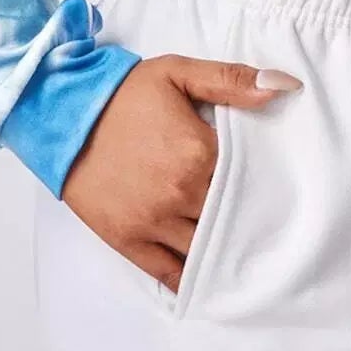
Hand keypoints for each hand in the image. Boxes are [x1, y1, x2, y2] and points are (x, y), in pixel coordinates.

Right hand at [61, 54, 301, 291]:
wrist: (64, 114)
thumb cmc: (126, 93)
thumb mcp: (179, 72)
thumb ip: (233, 80)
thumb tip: (286, 88)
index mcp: (198, 153)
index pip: (251, 177)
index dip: (266, 179)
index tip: (279, 181)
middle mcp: (180, 194)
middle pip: (233, 216)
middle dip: (250, 215)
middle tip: (269, 218)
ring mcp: (154, 223)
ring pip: (207, 249)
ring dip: (226, 248)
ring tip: (246, 246)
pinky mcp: (129, 241)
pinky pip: (170, 273)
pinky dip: (193, 277)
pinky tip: (211, 276)